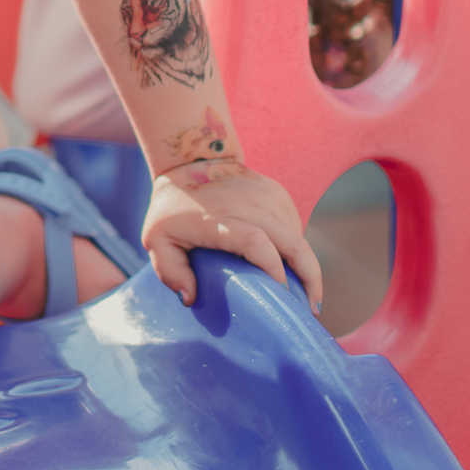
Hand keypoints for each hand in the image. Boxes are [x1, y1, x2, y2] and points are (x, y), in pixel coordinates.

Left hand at [141, 163, 322, 311]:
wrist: (192, 159)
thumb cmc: (173, 207)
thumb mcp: (157, 238)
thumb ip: (169, 270)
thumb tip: (189, 298)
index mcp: (218, 220)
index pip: (254, 241)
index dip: (272, 268)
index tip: (282, 293)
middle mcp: (249, 206)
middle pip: (293, 243)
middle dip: (309, 278)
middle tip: (312, 309)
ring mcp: (268, 198)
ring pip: (298, 239)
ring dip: (306, 268)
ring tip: (302, 294)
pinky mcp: (278, 195)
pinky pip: (295, 229)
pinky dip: (296, 251)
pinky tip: (290, 268)